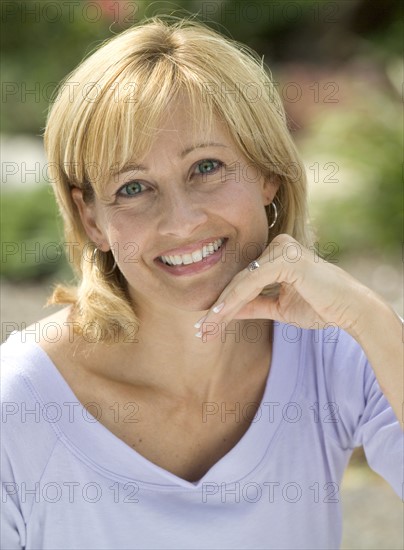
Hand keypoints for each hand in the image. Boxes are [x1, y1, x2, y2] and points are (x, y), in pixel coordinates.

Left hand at [196, 234, 370, 339]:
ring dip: (221, 308)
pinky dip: (235, 301)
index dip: (224, 303)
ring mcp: (281, 249)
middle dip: (218, 308)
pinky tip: (220, 317)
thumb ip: (254, 305)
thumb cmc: (321, 306)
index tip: (207, 325)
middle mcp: (277, 245)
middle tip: (200, 330)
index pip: (244, 280)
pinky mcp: (285, 258)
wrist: (351, 310)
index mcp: (277, 253)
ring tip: (206, 329)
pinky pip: (252, 283)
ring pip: (242, 283)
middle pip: (239, 280)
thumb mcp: (279, 308)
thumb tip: (226, 311)